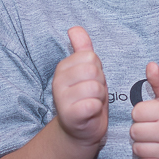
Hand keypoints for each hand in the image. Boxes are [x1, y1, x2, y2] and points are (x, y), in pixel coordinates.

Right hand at [52, 27, 107, 146]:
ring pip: (95, 87)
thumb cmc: (85, 97)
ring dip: (100, 98)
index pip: (91, 57)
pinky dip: (96, 109)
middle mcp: (58, 81)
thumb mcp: (85, 71)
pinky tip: (90, 113)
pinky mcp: (70, 116)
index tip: (91, 82)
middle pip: (94, 71)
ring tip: (92, 104)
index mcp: (63, 68)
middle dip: (100, 84)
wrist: (79, 130)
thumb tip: (75, 28)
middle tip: (93, 95)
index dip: (98, 70)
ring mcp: (62, 99)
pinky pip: (92, 104)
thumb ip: (82, 49)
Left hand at [130, 62, 158, 158]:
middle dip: (141, 129)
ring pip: (137, 149)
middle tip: (155, 128)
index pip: (136, 112)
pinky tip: (158, 153)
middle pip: (134, 131)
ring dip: (143, 145)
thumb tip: (150, 65)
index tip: (154, 114)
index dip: (142, 113)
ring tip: (156, 140)